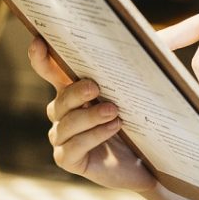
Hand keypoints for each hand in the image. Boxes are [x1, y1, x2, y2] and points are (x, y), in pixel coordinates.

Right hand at [27, 37, 156, 191]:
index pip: (50, 71)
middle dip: (76, 92)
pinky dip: (93, 136)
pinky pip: (73, 147)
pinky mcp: (67, 159)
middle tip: (95, 87)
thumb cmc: (138, 124)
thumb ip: (138, 67)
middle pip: (60, 99)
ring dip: (89, 116)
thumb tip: (159, 37)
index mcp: (72, 91)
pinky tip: (112, 128)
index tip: (39, 42)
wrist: (146, 162)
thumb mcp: (137, 93)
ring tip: (114, 112)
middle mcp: (62, 113)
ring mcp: (62, 138)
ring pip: (66, 124)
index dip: (41, 58)